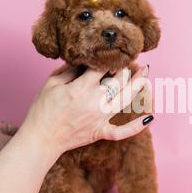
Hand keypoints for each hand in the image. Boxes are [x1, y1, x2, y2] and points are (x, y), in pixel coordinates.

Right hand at [20, 64, 152, 158]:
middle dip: (125, 68)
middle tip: (130, 60)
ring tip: (146, 74)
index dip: (108, 58)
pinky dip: (136, 127)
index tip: (111, 54)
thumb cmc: (43, 110)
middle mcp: (94, 102)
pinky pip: (121, 131)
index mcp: (81, 88)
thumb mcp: (51, 83)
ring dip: (138, 85)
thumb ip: (70, 69)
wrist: (41, 139)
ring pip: (125, 100)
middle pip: (118, 81)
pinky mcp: (100, 132)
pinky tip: (150, 118)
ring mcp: (100, 118)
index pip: (101, 67)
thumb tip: (85, 60)